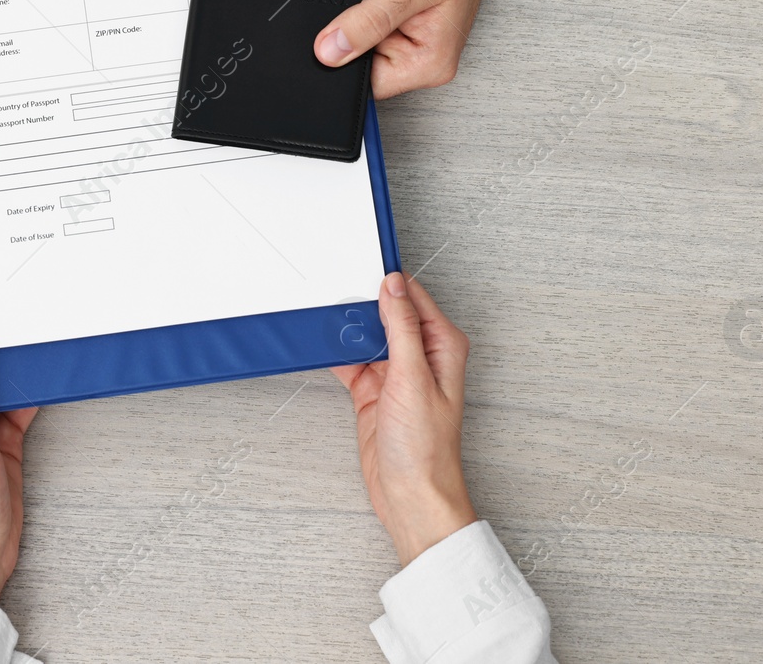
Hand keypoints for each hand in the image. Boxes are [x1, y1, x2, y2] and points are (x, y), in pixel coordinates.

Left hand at [315, 0, 512, 97]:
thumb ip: (368, 21)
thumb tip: (330, 52)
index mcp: (430, 61)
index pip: (370, 85)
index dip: (344, 64)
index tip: (332, 38)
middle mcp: (420, 55)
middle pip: (360, 66)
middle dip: (349, 37)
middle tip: (362, 2)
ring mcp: (405, 38)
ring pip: (356, 44)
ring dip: (352, 18)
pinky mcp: (392, 20)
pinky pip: (359, 24)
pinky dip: (354, 6)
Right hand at [332, 273, 476, 566]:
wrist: (410, 496)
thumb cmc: (426, 449)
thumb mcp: (412, 378)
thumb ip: (402, 327)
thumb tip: (394, 286)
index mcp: (442, 345)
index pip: (412, 297)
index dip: (388, 282)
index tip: (361, 267)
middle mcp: (420, 356)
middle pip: (386, 313)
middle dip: (361, 304)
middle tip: (333, 291)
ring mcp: (395, 373)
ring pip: (365, 335)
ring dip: (345, 329)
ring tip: (322, 316)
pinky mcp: (372, 390)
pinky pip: (349, 360)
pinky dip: (335, 353)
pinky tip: (320, 345)